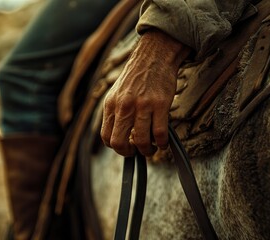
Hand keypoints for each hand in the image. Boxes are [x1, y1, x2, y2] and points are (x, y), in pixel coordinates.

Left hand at [101, 30, 190, 156]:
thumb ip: (116, 113)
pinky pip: (160, 133)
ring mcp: (142, 106)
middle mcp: (124, 106)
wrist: (154, 56)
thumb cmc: (137, 76)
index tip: (126, 146)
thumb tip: (119, 135)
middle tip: (137, 151)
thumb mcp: (117, 93)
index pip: (106, 137)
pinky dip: (162, 143)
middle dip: (128, 153)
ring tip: (152, 147)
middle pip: (119, 143)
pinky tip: (163, 142)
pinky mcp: (160, 104)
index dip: (116, 147)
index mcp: (111, 104)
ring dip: (147, 150)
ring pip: (141, 141)